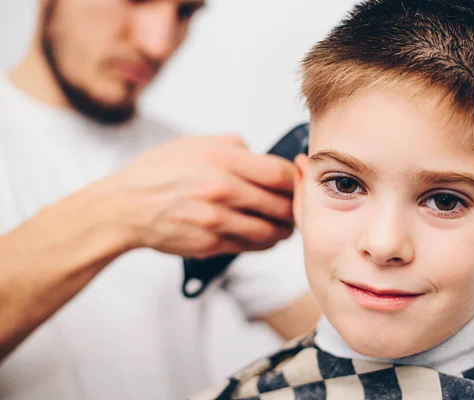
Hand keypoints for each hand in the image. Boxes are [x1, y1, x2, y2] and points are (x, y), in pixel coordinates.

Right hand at [107, 134, 294, 258]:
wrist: (124, 208)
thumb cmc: (156, 174)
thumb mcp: (193, 144)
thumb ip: (231, 144)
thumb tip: (257, 151)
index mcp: (222, 160)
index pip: (279, 173)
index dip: (295, 179)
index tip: (296, 181)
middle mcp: (223, 190)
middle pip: (281, 204)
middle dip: (294, 206)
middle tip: (296, 205)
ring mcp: (218, 220)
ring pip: (271, 231)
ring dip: (283, 229)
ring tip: (284, 224)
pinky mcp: (211, 244)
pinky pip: (251, 247)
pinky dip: (263, 243)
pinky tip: (263, 235)